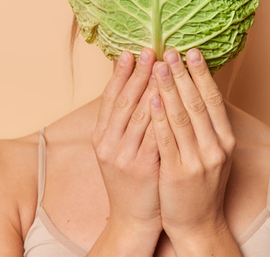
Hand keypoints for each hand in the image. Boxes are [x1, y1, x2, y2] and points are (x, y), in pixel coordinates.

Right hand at [89, 47, 161, 255]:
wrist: (133, 220)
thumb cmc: (132, 181)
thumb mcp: (119, 150)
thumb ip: (125, 123)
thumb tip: (139, 89)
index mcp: (101, 137)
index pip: (110, 98)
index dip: (120, 74)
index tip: (130, 52)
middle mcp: (108, 144)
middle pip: (124, 101)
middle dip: (137, 74)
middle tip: (150, 50)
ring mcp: (124, 156)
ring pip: (139, 115)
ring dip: (152, 88)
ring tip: (163, 66)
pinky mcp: (142, 168)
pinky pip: (154, 135)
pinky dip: (161, 115)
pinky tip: (168, 99)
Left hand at [150, 48, 239, 254]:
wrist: (199, 225)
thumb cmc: (202, 186)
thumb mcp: (214, 154)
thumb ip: (208, 126)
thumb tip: (200, 90)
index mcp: (226, 141)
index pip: (213, 100)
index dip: (202, 75)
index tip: (192, 52)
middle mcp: (215, 148)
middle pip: (197, 103)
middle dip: (183, 75)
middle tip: (171, 51)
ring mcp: (197, 161)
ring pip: (181, 118)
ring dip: (168, 89)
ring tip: (158, 66)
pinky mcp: (177, 174)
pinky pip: (166, 140)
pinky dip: (159, 118)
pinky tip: (151, 100)